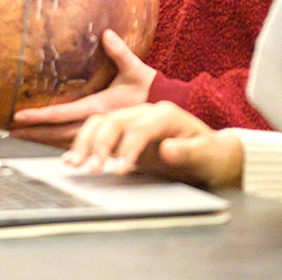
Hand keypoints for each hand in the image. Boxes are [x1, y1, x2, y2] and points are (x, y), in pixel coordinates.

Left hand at [9, 29, 156, 147]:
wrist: (167, 110)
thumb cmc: (150, 89)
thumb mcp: (136, 69)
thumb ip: (121, 53)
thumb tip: (107, 34)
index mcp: (99, 107)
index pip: (63, 113)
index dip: (40, 115)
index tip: (20, 116)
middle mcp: (95, 123)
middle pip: (57, 132)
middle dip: (33, 133)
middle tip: (10, 132)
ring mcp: (97, 132)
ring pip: (63, 140)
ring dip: (41, 139)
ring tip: (21, 137)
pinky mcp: (101, 136)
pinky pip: (73, 140)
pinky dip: (56, 141)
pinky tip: (46, 140)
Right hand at [63, 102, 244, 188]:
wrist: (209, 153)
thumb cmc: (209, 153)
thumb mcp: (206, 154)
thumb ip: (188, 152)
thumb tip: (167, 149)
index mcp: (166, 114)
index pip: (141, 127)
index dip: (128, 148)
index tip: (119, 169)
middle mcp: (145, 113)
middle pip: (114, 121)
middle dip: (99, 144)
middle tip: (91, 169)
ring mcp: (132, 121)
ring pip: (100, 123)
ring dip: (84, 143)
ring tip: (74, 164)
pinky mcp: (123, 134)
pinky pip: (98, 133)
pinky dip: (83, 145)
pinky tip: (72, 159)